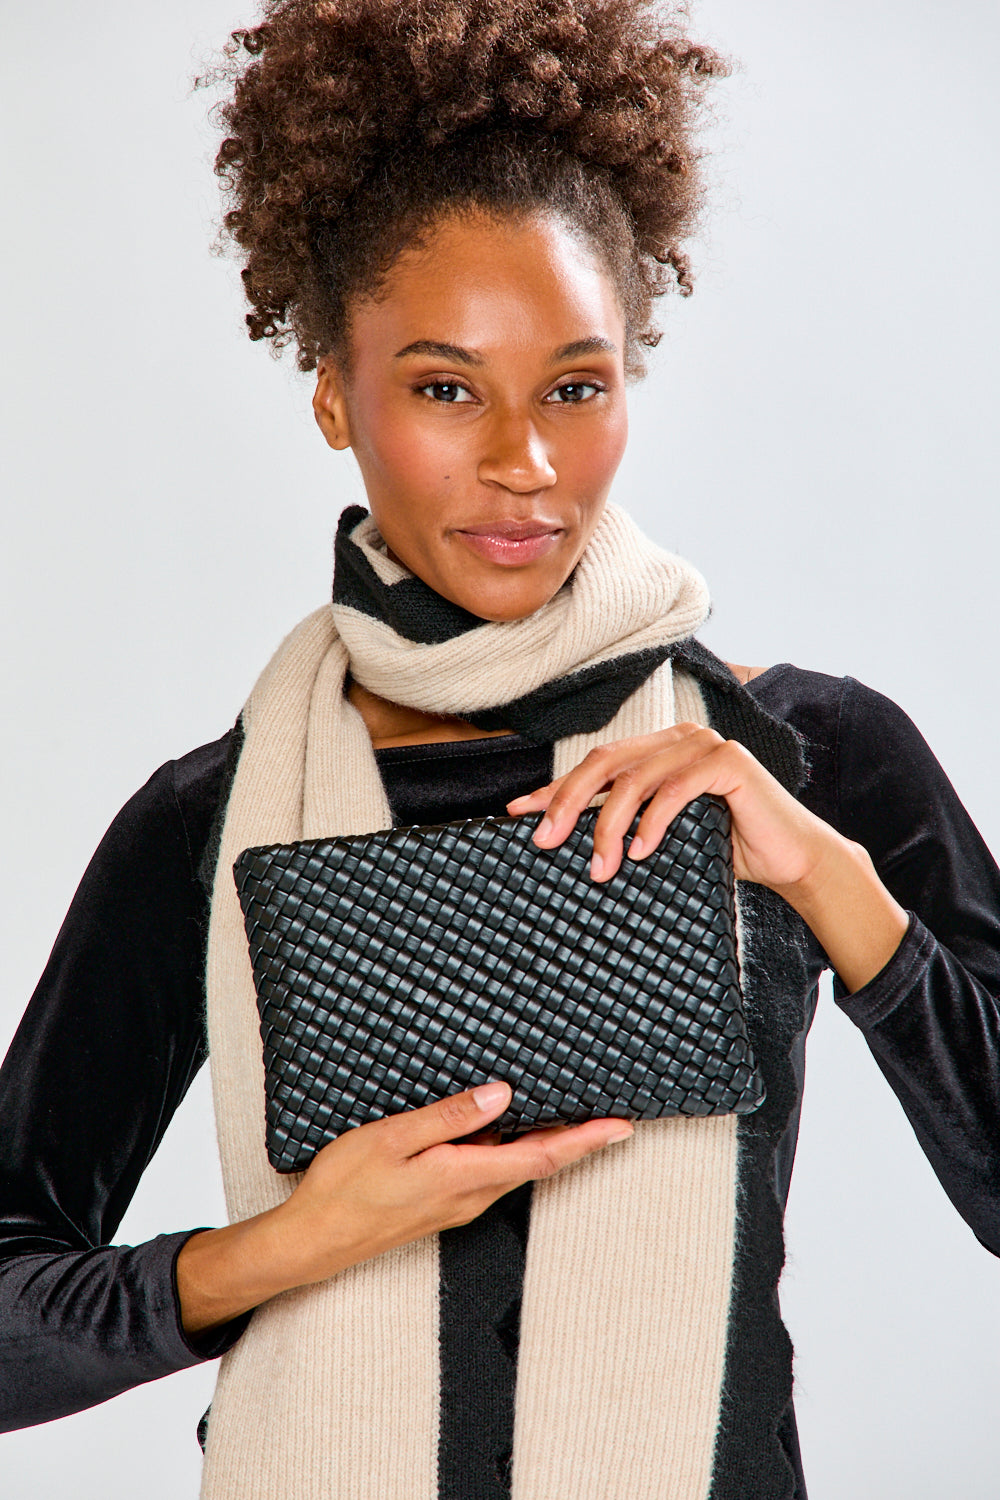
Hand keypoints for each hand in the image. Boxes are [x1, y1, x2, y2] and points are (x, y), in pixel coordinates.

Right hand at [176, 1080, 632, 1334]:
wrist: (311, 1243)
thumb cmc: (345, 1189)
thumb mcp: (393, 1139)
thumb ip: (449, 1118)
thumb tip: (501, 1096)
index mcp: (464, 1178)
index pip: (542, 1156)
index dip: (586, 1141)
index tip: (623, 1127)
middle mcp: (470, 1197)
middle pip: (538, 1163)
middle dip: (578, 1140)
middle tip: (611, 1114)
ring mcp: (456, 1204)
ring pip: (515, 1168)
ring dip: (546, 1143)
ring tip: (570, 1113)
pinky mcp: (441, 1204)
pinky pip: (489, 1172)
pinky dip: (511, 1150)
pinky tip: (506, 1129)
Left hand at [507, 723, 832, 889]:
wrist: (791, 861)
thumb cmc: (726, 850)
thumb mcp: (662, 837)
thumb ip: (626, 825)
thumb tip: (565, 840)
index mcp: (659, 749)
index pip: (595, 766)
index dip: (554, 789)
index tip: (517, 814)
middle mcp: (678, 738)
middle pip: (605, 764)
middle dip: (568, 802)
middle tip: (545, 841)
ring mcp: (705, 745)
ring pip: (636, 779)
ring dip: (610, 826)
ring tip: (600, 867)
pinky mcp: (730, 762)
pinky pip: (676, 789)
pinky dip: (654, 821)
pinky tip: (642, 852)